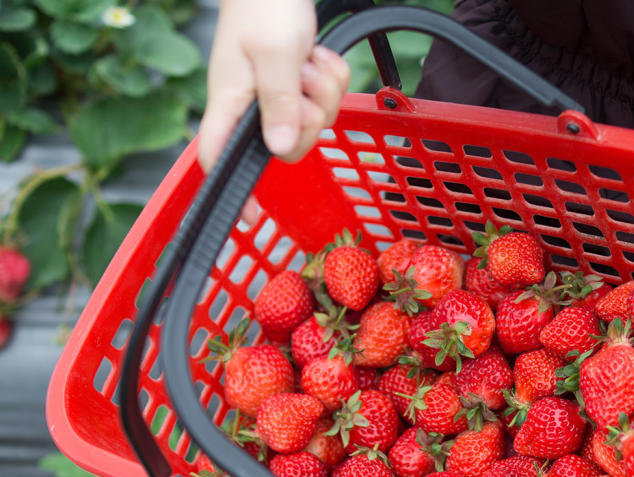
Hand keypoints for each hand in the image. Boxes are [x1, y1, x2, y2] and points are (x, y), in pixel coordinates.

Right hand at [197, 0, 350, 172]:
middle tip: (303, 81)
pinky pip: (328, 96)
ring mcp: (278, 93)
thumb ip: (278, 101)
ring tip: (307, 60)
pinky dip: (331, 75)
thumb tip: (279, 148)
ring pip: (315, 118)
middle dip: (310, 116)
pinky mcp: (298, 81)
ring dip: (323, 89)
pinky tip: (316, 55)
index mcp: (231, 101)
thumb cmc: (263, 6)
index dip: (233, 189)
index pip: (220, 157)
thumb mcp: (274, 55)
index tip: (250, 217)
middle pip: (288, 144)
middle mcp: (252, 104)